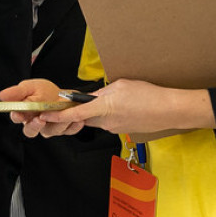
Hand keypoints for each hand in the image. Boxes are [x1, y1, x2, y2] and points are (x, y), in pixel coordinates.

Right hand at [0, 78, 84, 137]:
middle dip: (34, 126)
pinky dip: (72, 126)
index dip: (17, 116)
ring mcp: (49, 128)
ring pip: (50, 131)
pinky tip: (77, 120)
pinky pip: (67, 131)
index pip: (17, 118)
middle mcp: (35, 123)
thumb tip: (2, 95)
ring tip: (63, 113)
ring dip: (57, 123)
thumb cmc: (46, 91)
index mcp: (25, 113)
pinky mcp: (63, 130)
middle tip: (40, 118)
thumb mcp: (31, 87)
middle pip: (30, 131)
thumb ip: (18, 92)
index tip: (18, 113)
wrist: (65, 95)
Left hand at [35, 78, 215, 135]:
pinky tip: (126, 106)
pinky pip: (110, 121)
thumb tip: (94, 96)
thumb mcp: (121, 85)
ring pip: (98, 119)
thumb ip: (102, 91)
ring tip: (119, 99)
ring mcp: (115, 128)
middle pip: (84, 117)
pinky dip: (112, 114)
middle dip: (81, 111)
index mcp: (103, 108)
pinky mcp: (124, 130)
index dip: (58, 116)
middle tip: (83, 101)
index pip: (74, 115)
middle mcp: (106, 122)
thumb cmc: (148, 95)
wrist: (170, 110)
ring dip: (100, 110)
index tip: (45, 116)